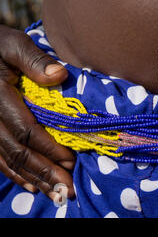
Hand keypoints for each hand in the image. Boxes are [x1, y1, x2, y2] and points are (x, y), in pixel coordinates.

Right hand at [0, 25, 74, 200]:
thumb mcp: (12, 43)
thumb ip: (34, 59)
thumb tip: (59, 76)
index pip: (25, 130)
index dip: (48, 148)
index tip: (71, 161)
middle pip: (17, 151)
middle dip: (44, 171)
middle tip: (67, 188)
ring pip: (7, 159)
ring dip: (32, 178)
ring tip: (55, 193)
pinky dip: (14, 173)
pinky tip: (31, 184)